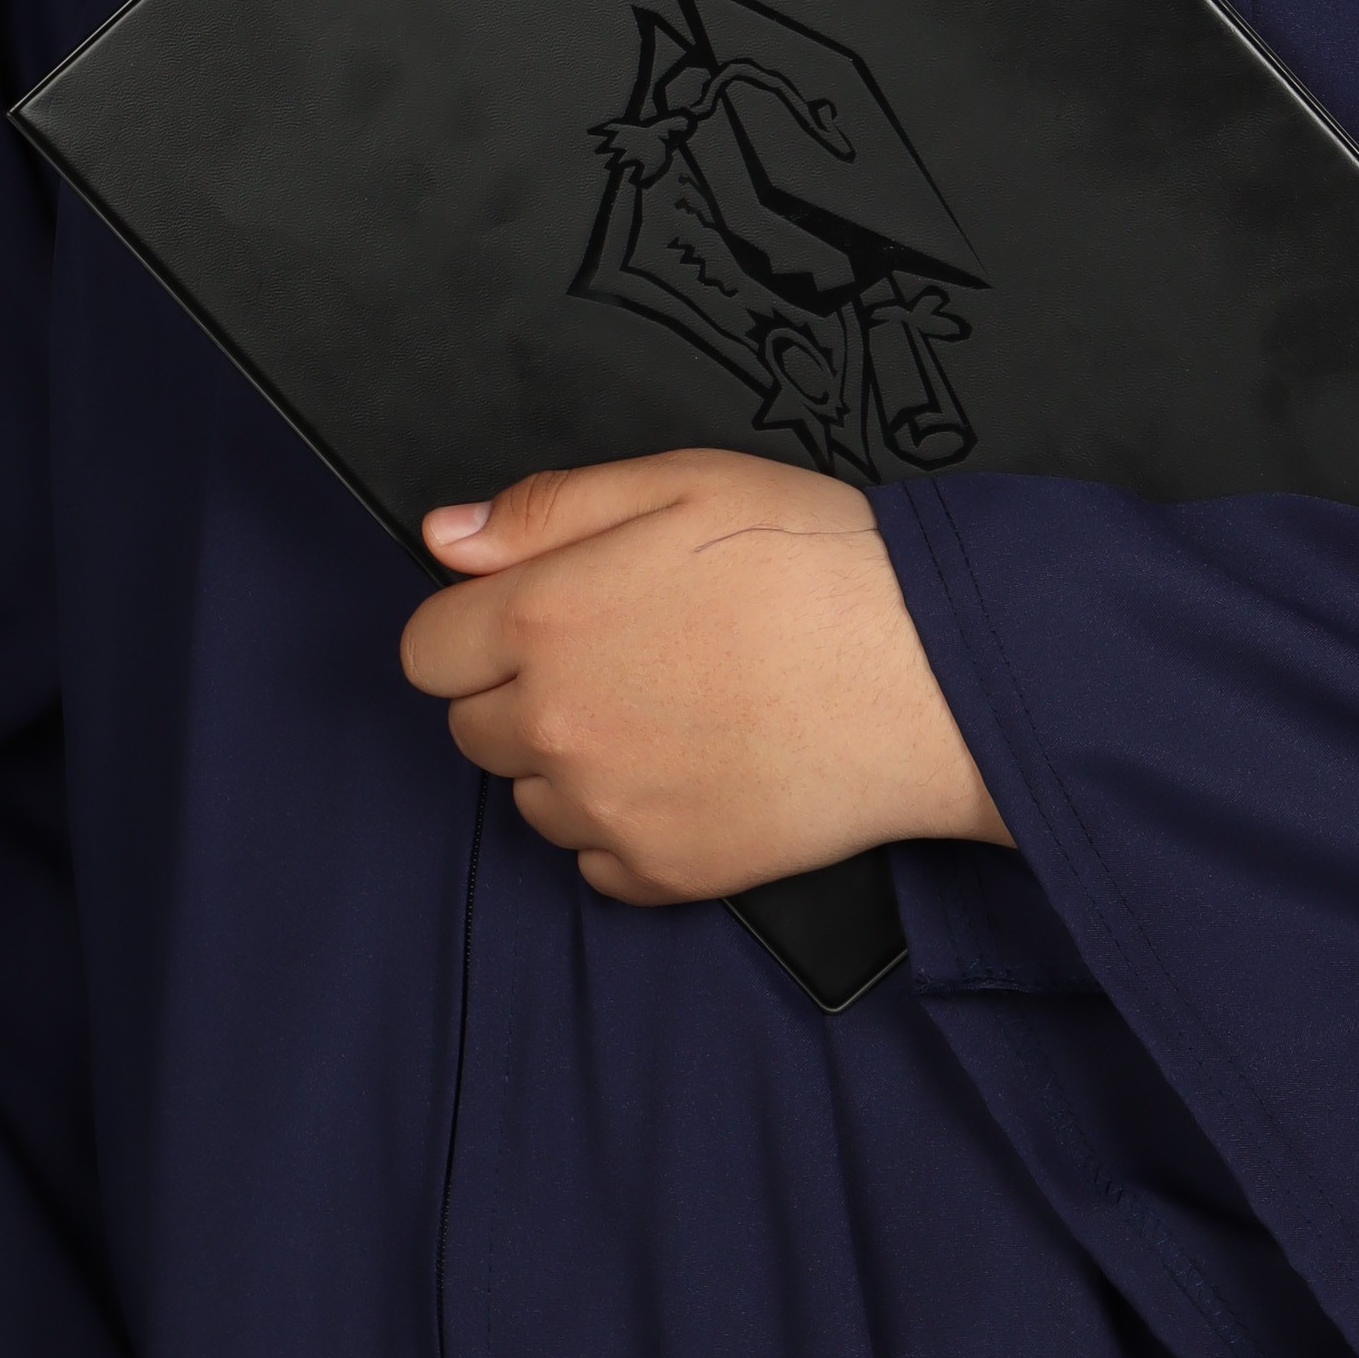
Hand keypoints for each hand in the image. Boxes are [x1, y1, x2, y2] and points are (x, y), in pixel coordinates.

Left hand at [402, 448, 1011, 901]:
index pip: (426, 650)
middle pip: (471, 728)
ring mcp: (608, 809)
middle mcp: (557, 725)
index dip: (478, 625)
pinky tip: (693, 770)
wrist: (932, 675)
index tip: (541, 613)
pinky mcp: (665, 873)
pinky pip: (596, 861)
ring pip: (531, 797)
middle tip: (624, 653)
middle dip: (521, 691)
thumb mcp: (681, 484)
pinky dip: (624, 825)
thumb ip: (546, 509)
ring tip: (668, 710)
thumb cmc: (816, 562)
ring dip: (569, 761)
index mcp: (544, 618)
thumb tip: (443, 538)